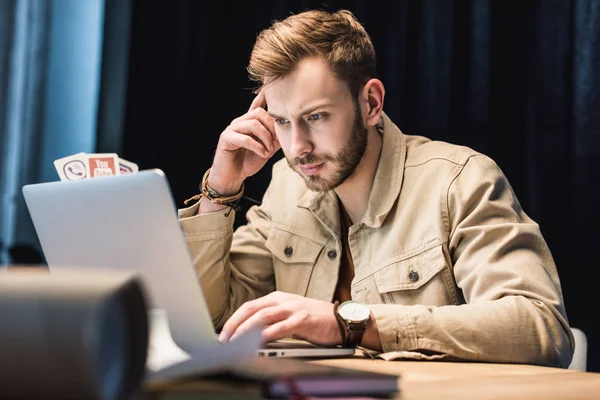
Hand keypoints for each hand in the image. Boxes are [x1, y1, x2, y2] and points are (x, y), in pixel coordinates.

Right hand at [208, 91, 279, 194]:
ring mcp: (231, 129)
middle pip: (258, 113)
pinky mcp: (226, 139)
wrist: (232, 177)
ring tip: (269, 150)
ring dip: (265, 138)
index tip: (272, 88)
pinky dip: (257, 146)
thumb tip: (288, 131)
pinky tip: (263, 154)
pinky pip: (245, 138)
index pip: (256, 105)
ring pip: (253, 124)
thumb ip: (275, 139)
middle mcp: (239, 122)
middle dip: (271, 127)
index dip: (264, 95)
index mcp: (248, 123)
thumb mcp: (266, 150)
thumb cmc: (247, 162)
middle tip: (275, 142)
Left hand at [218, 291, 342, 346]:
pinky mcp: (302, 320)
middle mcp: (282, 301)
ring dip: (245, 330)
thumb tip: (249, 335)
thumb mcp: (289, 315)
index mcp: (277, 298)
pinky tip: (257, 343)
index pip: (249, 306)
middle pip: (251, 310)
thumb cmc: (314, 319)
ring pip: (262, 317)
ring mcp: (292, 309)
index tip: (224, 333)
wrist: (341, 319)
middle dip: (234, 325)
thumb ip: (272, 321)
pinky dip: (266, 335)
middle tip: (223, 339)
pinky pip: (280, 327)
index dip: (234, 319)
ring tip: (235, 342)